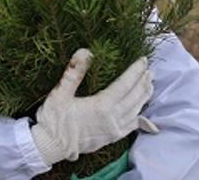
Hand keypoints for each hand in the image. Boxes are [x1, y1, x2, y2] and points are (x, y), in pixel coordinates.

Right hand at [31, 48, 158, 164]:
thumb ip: (73, 73)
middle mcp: (111, 119)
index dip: (135, 72)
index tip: (142, 60)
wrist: (50, 146)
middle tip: (149, 70)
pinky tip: (140, 112)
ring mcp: (112, 131)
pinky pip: (130, 126)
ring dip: (143, 97)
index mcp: (101, 106)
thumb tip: (85, 52)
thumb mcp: (59, 93)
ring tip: (149, 86)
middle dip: (143, 83)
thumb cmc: (53, 119)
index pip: (124, 85)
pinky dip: (138, 116)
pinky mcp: (110, 139)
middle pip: (134, 98)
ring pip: (135, 112)